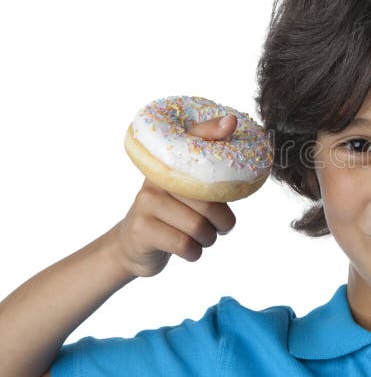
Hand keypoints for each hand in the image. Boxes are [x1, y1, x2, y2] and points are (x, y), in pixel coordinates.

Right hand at [111, 114, 237, 277]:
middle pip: (207, 201)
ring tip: (203, 238)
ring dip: (209, 239)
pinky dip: (195, 252)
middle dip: (223, 222)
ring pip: (198, 226)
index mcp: (169, 168)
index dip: (211, 132)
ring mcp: (145, 205)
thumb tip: (233, 132)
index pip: (192, 141)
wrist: (132, 246)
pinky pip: (184, 245)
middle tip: (221, 227)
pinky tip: (190, 249)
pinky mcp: (142, 231)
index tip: (231, 123)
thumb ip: (211, 176)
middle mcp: (155, 181)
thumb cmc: (172, 216)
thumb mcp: (189, 194)